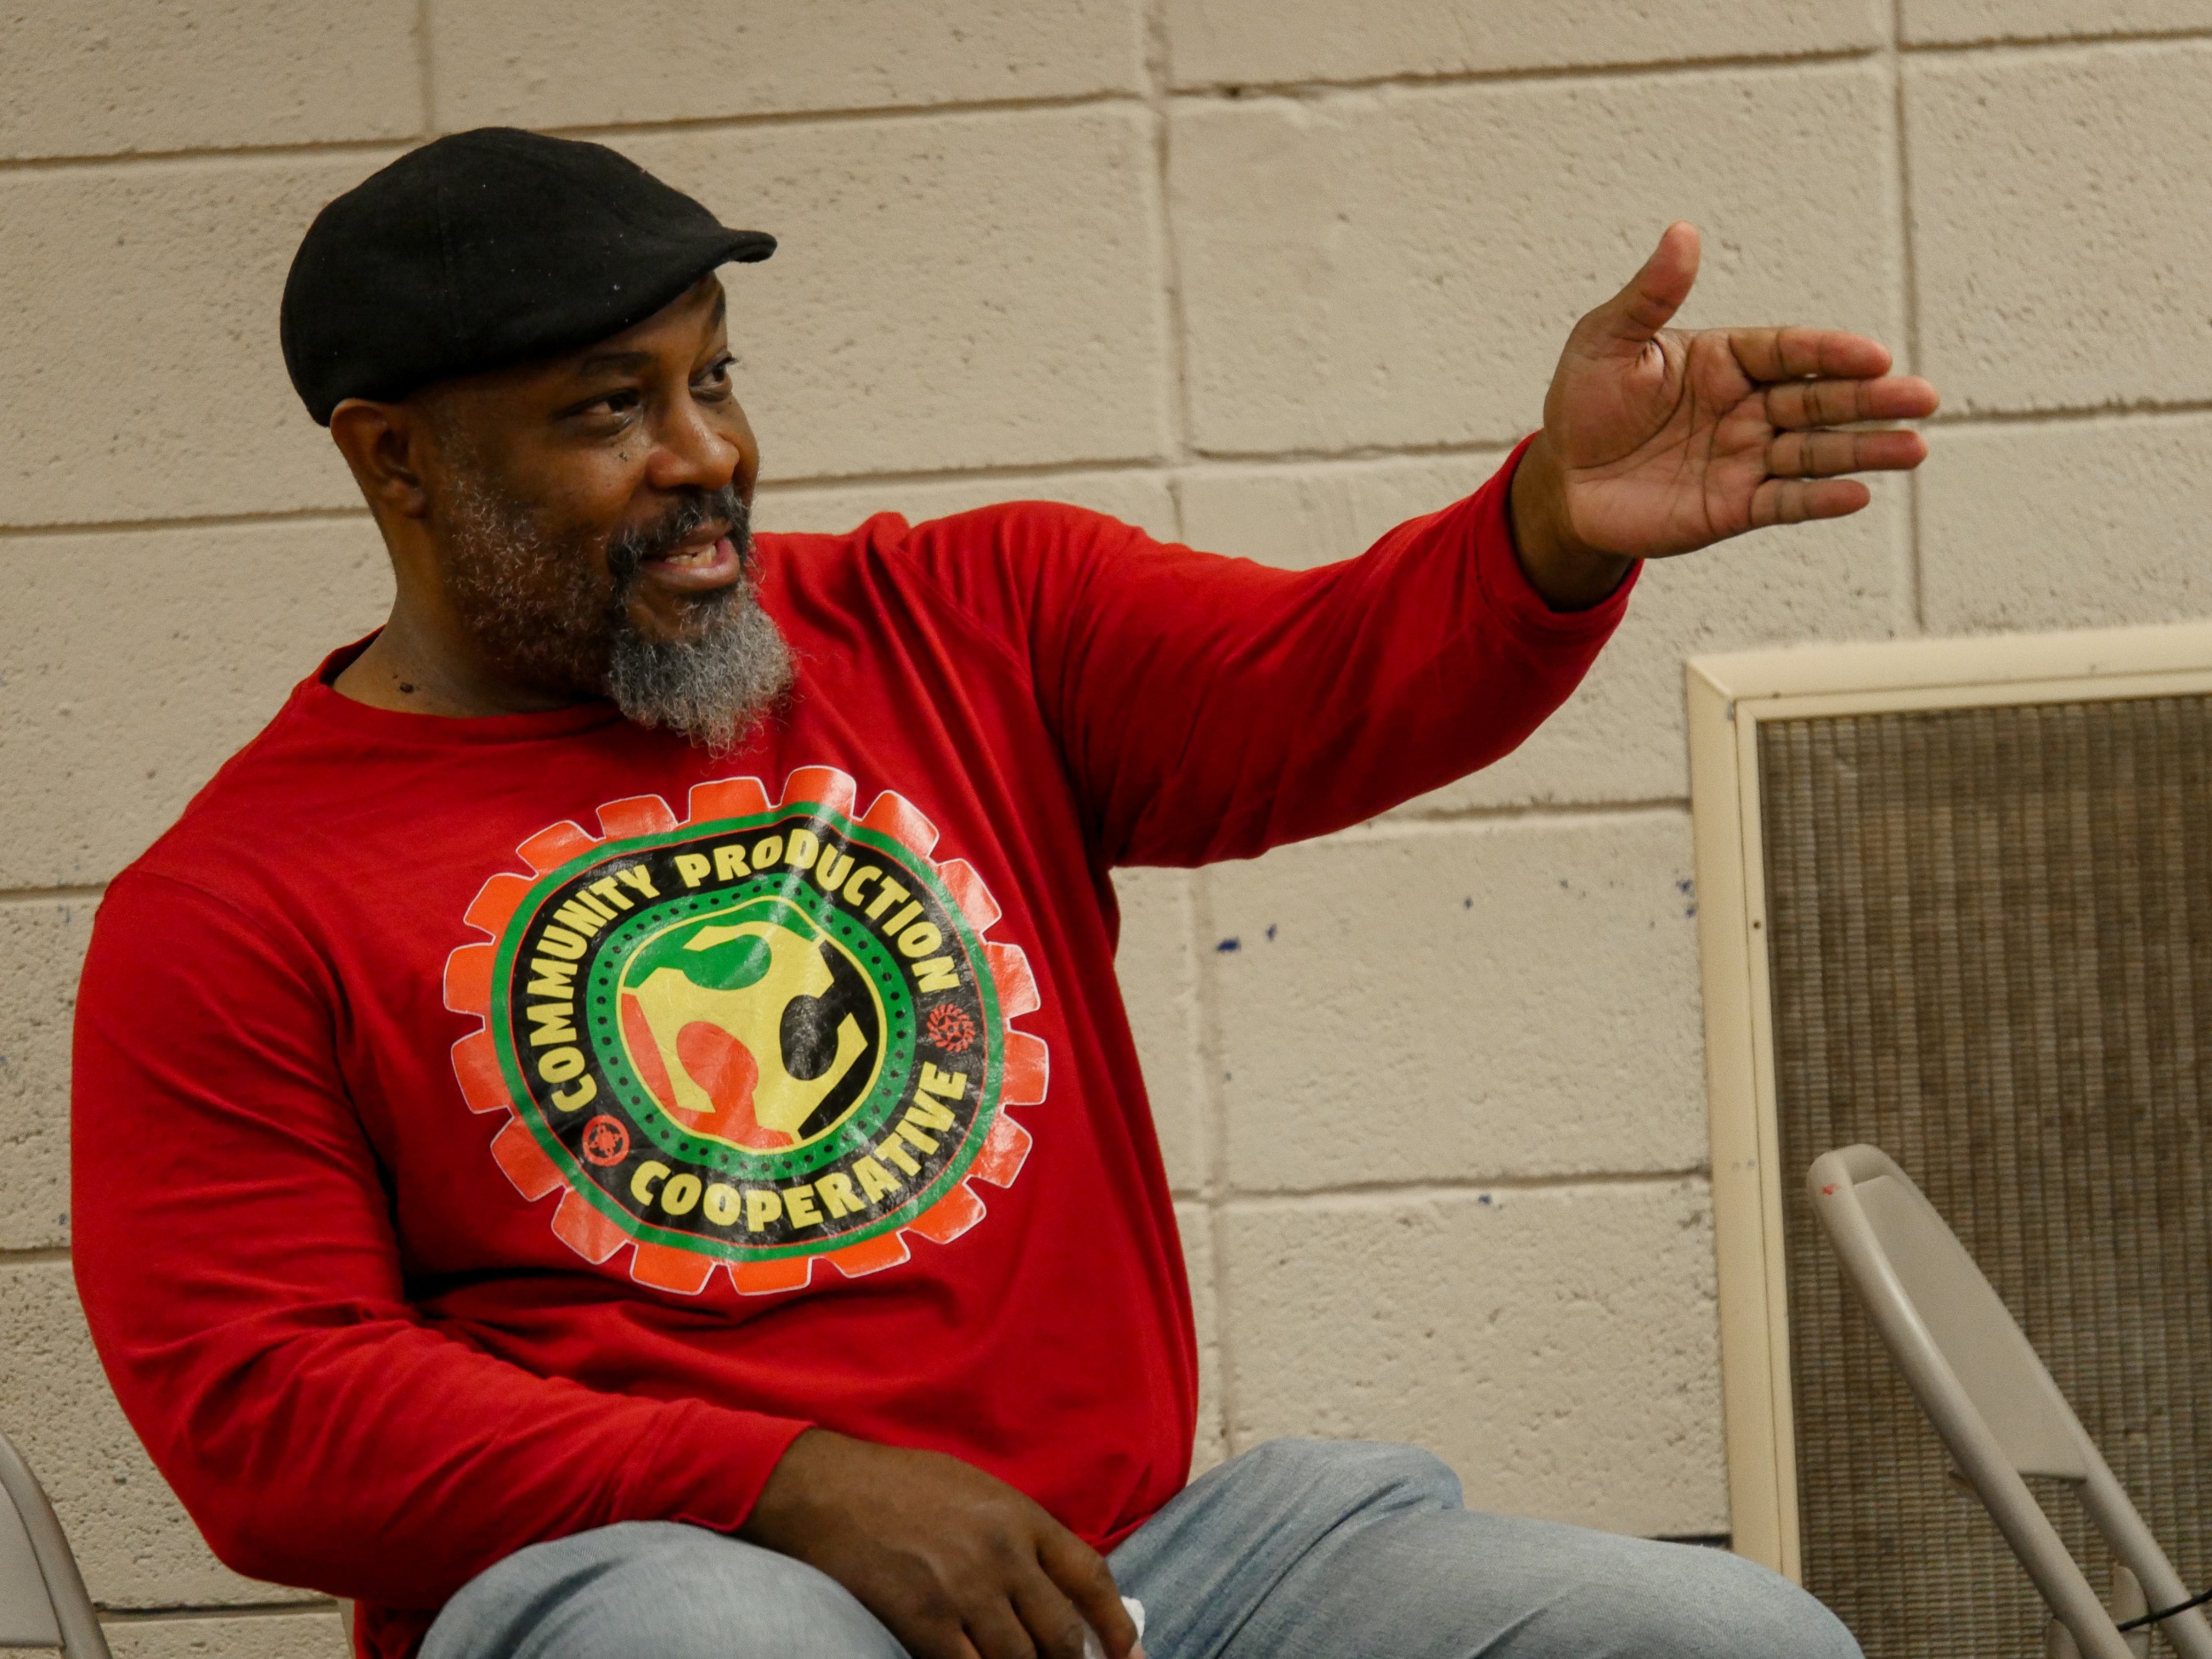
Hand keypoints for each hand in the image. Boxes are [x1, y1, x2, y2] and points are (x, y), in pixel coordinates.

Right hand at [740, 1429, 1143, 1658]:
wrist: (830, 1488)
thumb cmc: (903, 1484)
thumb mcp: (978, 1489)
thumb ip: (1019, 1533)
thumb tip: (1055, 1584)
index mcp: (1022, 1517)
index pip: (1091, 1577)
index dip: (1117, 1624)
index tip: (1129, 1654)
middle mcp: (1003, 1555)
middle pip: (1062, 1633)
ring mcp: (964, 1590)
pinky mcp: (923, 1620)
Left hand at [1509, 221, 1939, 608]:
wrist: (1564, 480)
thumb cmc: (1585, 400)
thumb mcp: (1608, 340)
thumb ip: (1651, 296)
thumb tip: (1682, 232)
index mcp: (1726, 360)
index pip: (1789, 351)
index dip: (1830, 354)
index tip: (1874, 355)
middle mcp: (1747, 407)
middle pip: (1818, 401)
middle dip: (1870, 400)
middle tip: (1924, 398)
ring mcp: (1745, 459)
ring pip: (1814, 452)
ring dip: (1864, 450)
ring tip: (1914, 447)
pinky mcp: (1733, 508)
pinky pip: (1783, 502)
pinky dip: (1819, 499)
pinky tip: (1859, 493)